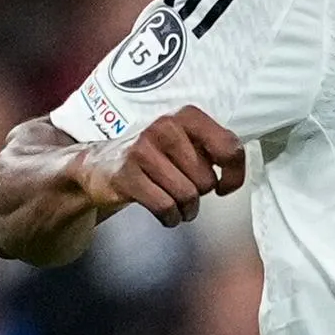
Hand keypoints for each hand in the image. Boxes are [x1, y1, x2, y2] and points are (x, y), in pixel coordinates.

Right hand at [87, 108, 247, 222]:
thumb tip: (234, 173)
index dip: (234, 175)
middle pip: (207, 180)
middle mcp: (165, 127)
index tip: (225, 187)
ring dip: (187, 209)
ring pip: (188, 195)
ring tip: (177, 203)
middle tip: (184, 188)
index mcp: (186, 116)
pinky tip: (166, 214)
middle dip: (200, 192)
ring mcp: (142, 149)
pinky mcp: (126, 173)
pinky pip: (166, 207)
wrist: (100, 164)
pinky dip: (171, 218)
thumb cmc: (156, 157)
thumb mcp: (187, 143)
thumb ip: (214, 150)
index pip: (229, 148)